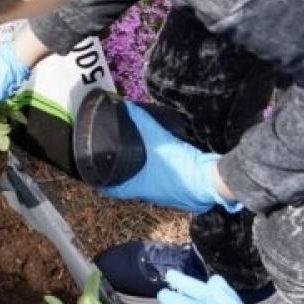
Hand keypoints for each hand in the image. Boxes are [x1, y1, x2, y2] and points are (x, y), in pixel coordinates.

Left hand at [100, 103, 239, 214]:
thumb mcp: (160, 140)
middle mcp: (148, 197)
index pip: (113, 190)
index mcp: (139, 189)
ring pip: (142, 187)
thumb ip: (143, 122)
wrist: (210, 180)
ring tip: (129, 161)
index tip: (93, 174)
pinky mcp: (176, 193)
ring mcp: (163, 197)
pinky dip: (151, 177)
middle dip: (117, 176)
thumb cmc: (180, 165)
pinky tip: (154, 166)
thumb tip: (127, 106)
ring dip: (135, 177)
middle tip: (110, 162)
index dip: (101, 183)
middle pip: (126, 188)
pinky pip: (157, 186)